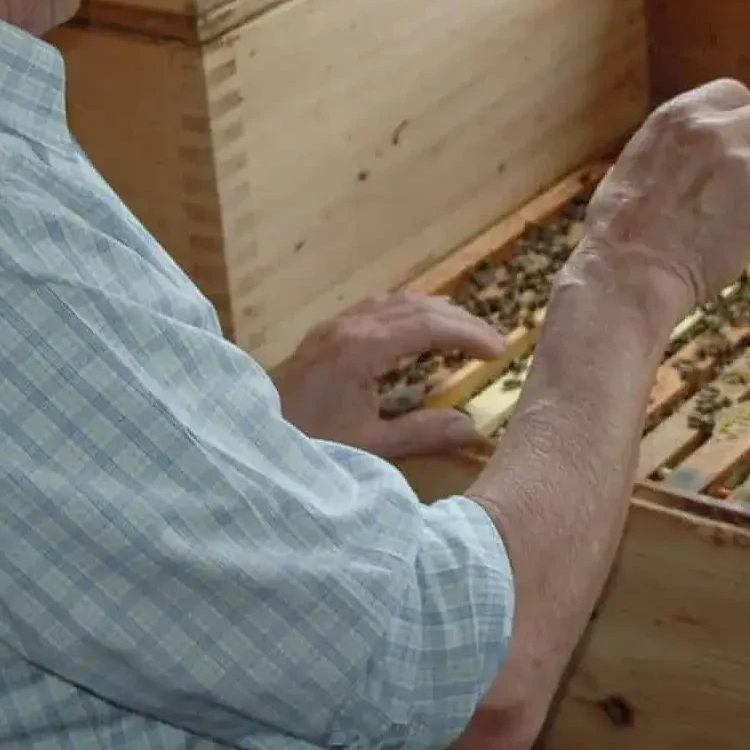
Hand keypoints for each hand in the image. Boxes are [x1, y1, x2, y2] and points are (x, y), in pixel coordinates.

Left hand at [271, 294, 507, 458]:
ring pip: (396, 302)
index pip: (429, 326)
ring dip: (435, 312)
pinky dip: (408, 313)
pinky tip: (418, 329)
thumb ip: (423, 433)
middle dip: (459, 321)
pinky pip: (376, 309)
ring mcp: (334, 327)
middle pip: (417, 307)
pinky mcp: (325, 335)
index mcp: (362, 349)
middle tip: (493, 342)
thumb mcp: (370, 447)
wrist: (248, 442)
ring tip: (466, 331)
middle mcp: (349, 327)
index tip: (501, 351)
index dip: (469, 335)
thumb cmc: (308, 446)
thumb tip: (473, 427)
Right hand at [566, 79, 749, 344]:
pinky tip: (721, 242)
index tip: (731, 140)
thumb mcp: (640, 158)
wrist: (629, 272)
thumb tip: (705, 140)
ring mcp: (743, 168)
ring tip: (724, 215)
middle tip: (735, 179)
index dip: (736, 118)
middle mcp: (716, 132)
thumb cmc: (622, 225)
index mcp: (681, 115)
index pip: (734, 92)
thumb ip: (680, 141)